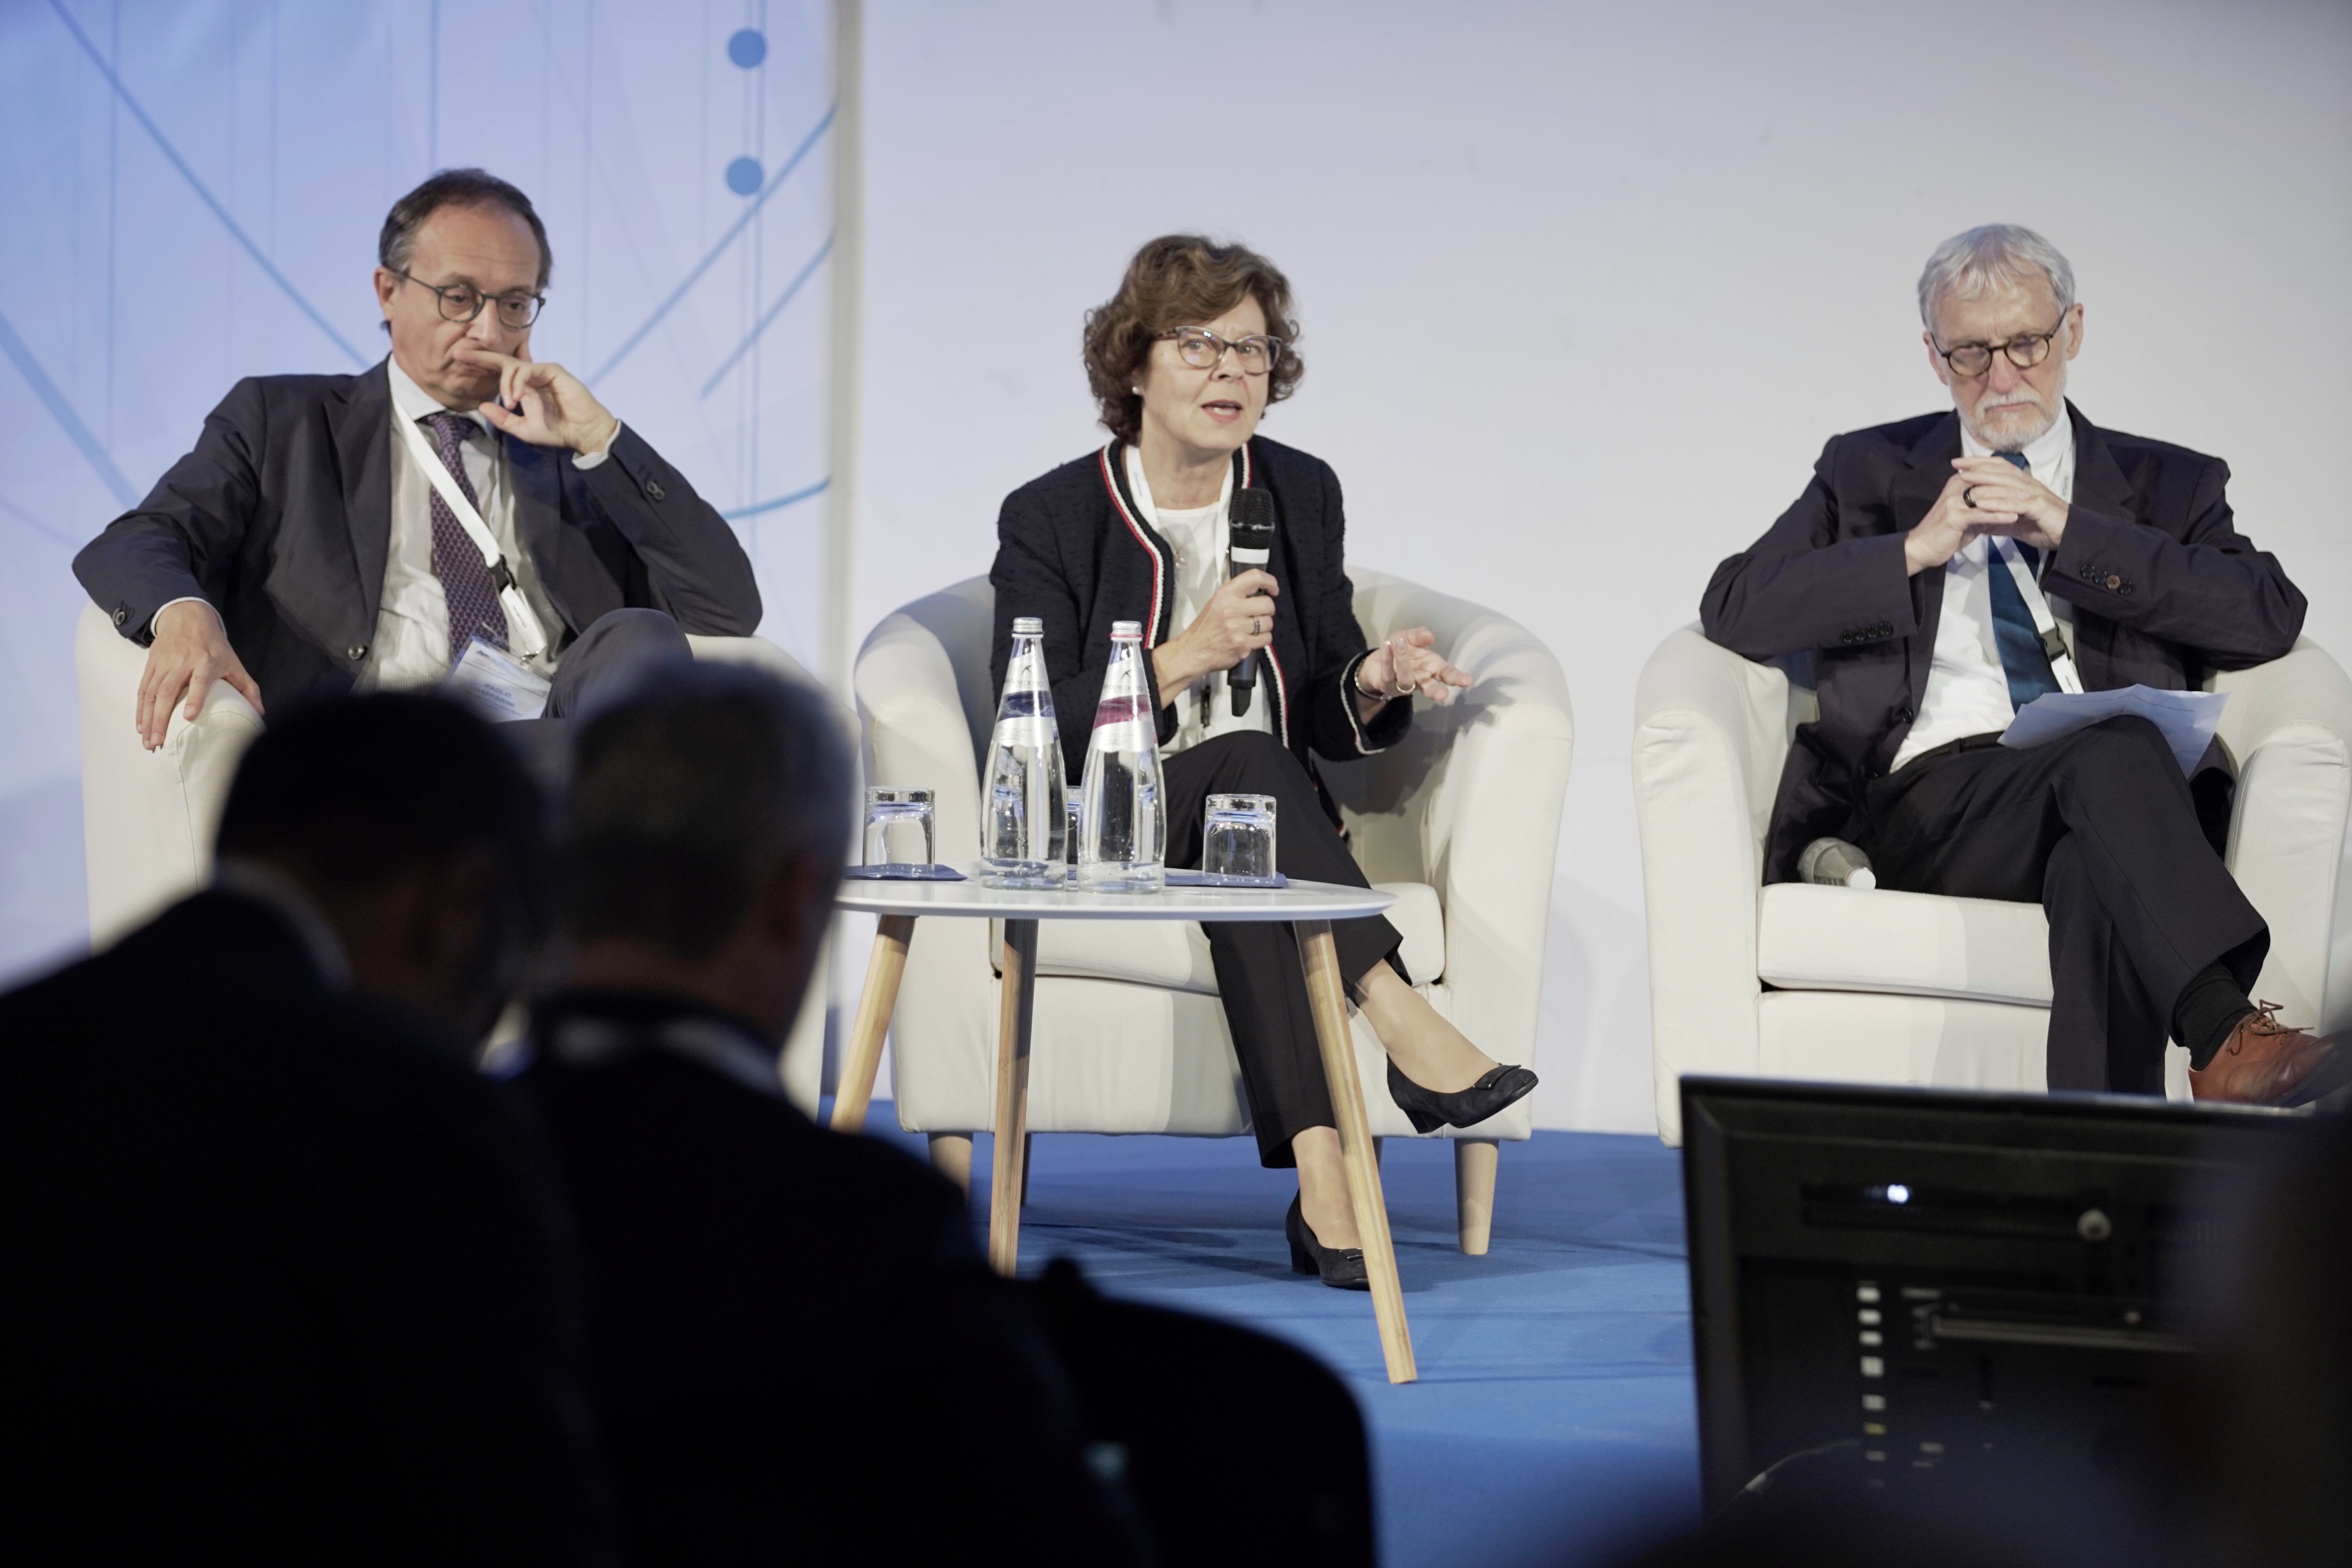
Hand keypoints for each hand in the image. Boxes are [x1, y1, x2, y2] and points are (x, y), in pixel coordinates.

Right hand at [136, 600, 263, 751]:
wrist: (186, 617)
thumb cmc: (214, 645)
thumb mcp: (234, 662)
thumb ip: (248, 688)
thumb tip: (259, 712)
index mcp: (205, 662)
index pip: (199, 681)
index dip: (195, 698)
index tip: (189, 717)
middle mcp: (181, 663)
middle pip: (168, 691)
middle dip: (160, 718)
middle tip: (158, 742)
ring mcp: (163, 664)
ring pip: (151, 693)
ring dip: (147, 718)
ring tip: (148, 740)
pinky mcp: (151, 665)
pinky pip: (142, 689)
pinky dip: (140, 709)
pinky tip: (140, 725)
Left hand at [454, 345, 621, 454]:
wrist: (583, 432)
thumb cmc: (558, 431)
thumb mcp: (523, 428)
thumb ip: (502, 419)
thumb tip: (480, 405)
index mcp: (524, 387)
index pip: (499, 371)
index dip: (480, 364)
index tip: (458, 360)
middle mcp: (531, 376)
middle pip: (502, 361)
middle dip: (479, 357)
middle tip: (458, 354)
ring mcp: (542, 371)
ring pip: (513, 367)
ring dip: (505, 384)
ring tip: (508, 403)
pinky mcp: (552, 370)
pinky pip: (528, 370)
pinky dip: (518, 382)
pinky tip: (515, 397)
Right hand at [1153, 569, 1277, 694]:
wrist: (1193, 651)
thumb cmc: (1204, 629)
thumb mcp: (1216, 603)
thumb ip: (1236, 594)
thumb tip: (1259, 589)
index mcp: (1225, 595)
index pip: (1254, 578)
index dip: (1269, 581)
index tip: (1272, 588)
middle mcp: (1231, 609)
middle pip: (1267, 604)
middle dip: (1267, 610)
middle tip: (1259, 614)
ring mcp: (1237, 628)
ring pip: (1268, 623)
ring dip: (1264, 626)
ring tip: (1252, 628)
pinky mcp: (1242, 645)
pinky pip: (1266, 638)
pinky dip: (1262, 640)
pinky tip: (1251, 638)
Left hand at [1356, 628, 1470, 708]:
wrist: (1376, 664)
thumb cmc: (1400, 651)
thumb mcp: (1410, 638)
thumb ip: (1419, 635)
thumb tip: (1430, 636)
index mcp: (1431, 668)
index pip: (1446, 673)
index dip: (1457, 677)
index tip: (1468, 681)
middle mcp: (1419, 679)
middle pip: (1430, 687)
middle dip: (1436, 690)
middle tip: (1443, 695)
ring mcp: (1403, 685)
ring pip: (1406, 678)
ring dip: (1403, 661)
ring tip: (1400, 643)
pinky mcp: (1387, 684)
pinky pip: (1388, 673)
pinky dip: (1387, 659)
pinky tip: (1387, 646)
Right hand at [1903, 470, 2020, 575]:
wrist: (1922, 548)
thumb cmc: (1945, 533)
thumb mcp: (1967, 516)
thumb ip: (1983, 507)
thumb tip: (2003, 504)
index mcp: (1958, 484)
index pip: (1986, 473)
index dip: (2007, 476)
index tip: (2027, 481)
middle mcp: (1955, 488)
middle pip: (1989, 481)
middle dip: (2012, 485)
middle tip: (2033, 489)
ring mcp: (1954, 501)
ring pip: (1987, 495)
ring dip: (2009, 498)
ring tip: (2029, 502)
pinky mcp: (1955, 516)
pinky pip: (1981, 514)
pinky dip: (1999, 514)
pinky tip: (2014, 517)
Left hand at [1948, 455, 2068, 551]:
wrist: (2070, 537)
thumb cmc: (2044, 527)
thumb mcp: (2016, 524)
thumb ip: (1998, 521)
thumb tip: (1979, 523)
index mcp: (2023, 486)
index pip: (2000, 468)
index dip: (1980, 463)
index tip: (1959, 464)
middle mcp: (2028, 486)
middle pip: (2001, 471)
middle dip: (1977, 467)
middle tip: (1956, 465)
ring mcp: (2034, 495)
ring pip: (2006, 484)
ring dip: (1984, 482)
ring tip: (1964, 481)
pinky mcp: (2039, 507)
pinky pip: (2016, 504)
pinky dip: (1998, 503)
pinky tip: (1982, 503)